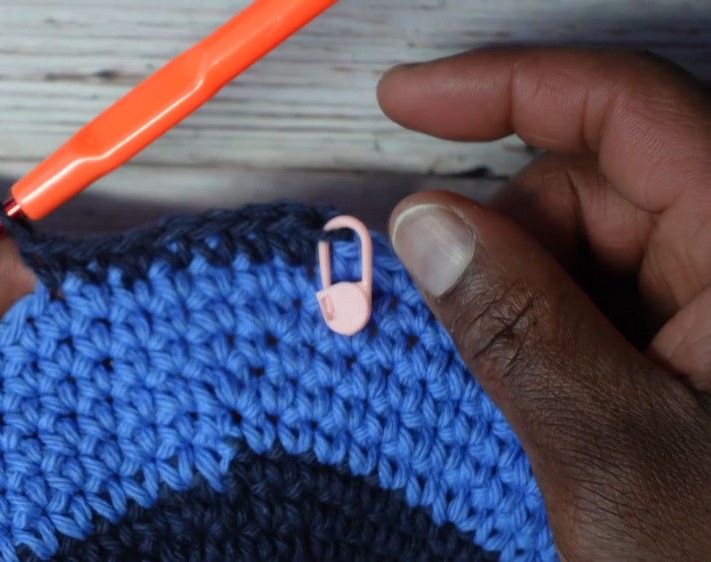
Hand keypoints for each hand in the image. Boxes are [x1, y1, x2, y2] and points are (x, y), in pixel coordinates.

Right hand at [380, 47, 710, 559]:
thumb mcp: (614, 451)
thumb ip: (516, 325)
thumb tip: (428, 224)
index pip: (625, 108)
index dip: (504, 88)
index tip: (408, 100)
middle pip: (600, 180)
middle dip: (508, 231)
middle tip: (456, 308)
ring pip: (597, 241)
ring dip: (529, 291)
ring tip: (531, 388)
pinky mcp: (708, 341)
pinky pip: (612, 292)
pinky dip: (556, 323)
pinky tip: (551, 388)